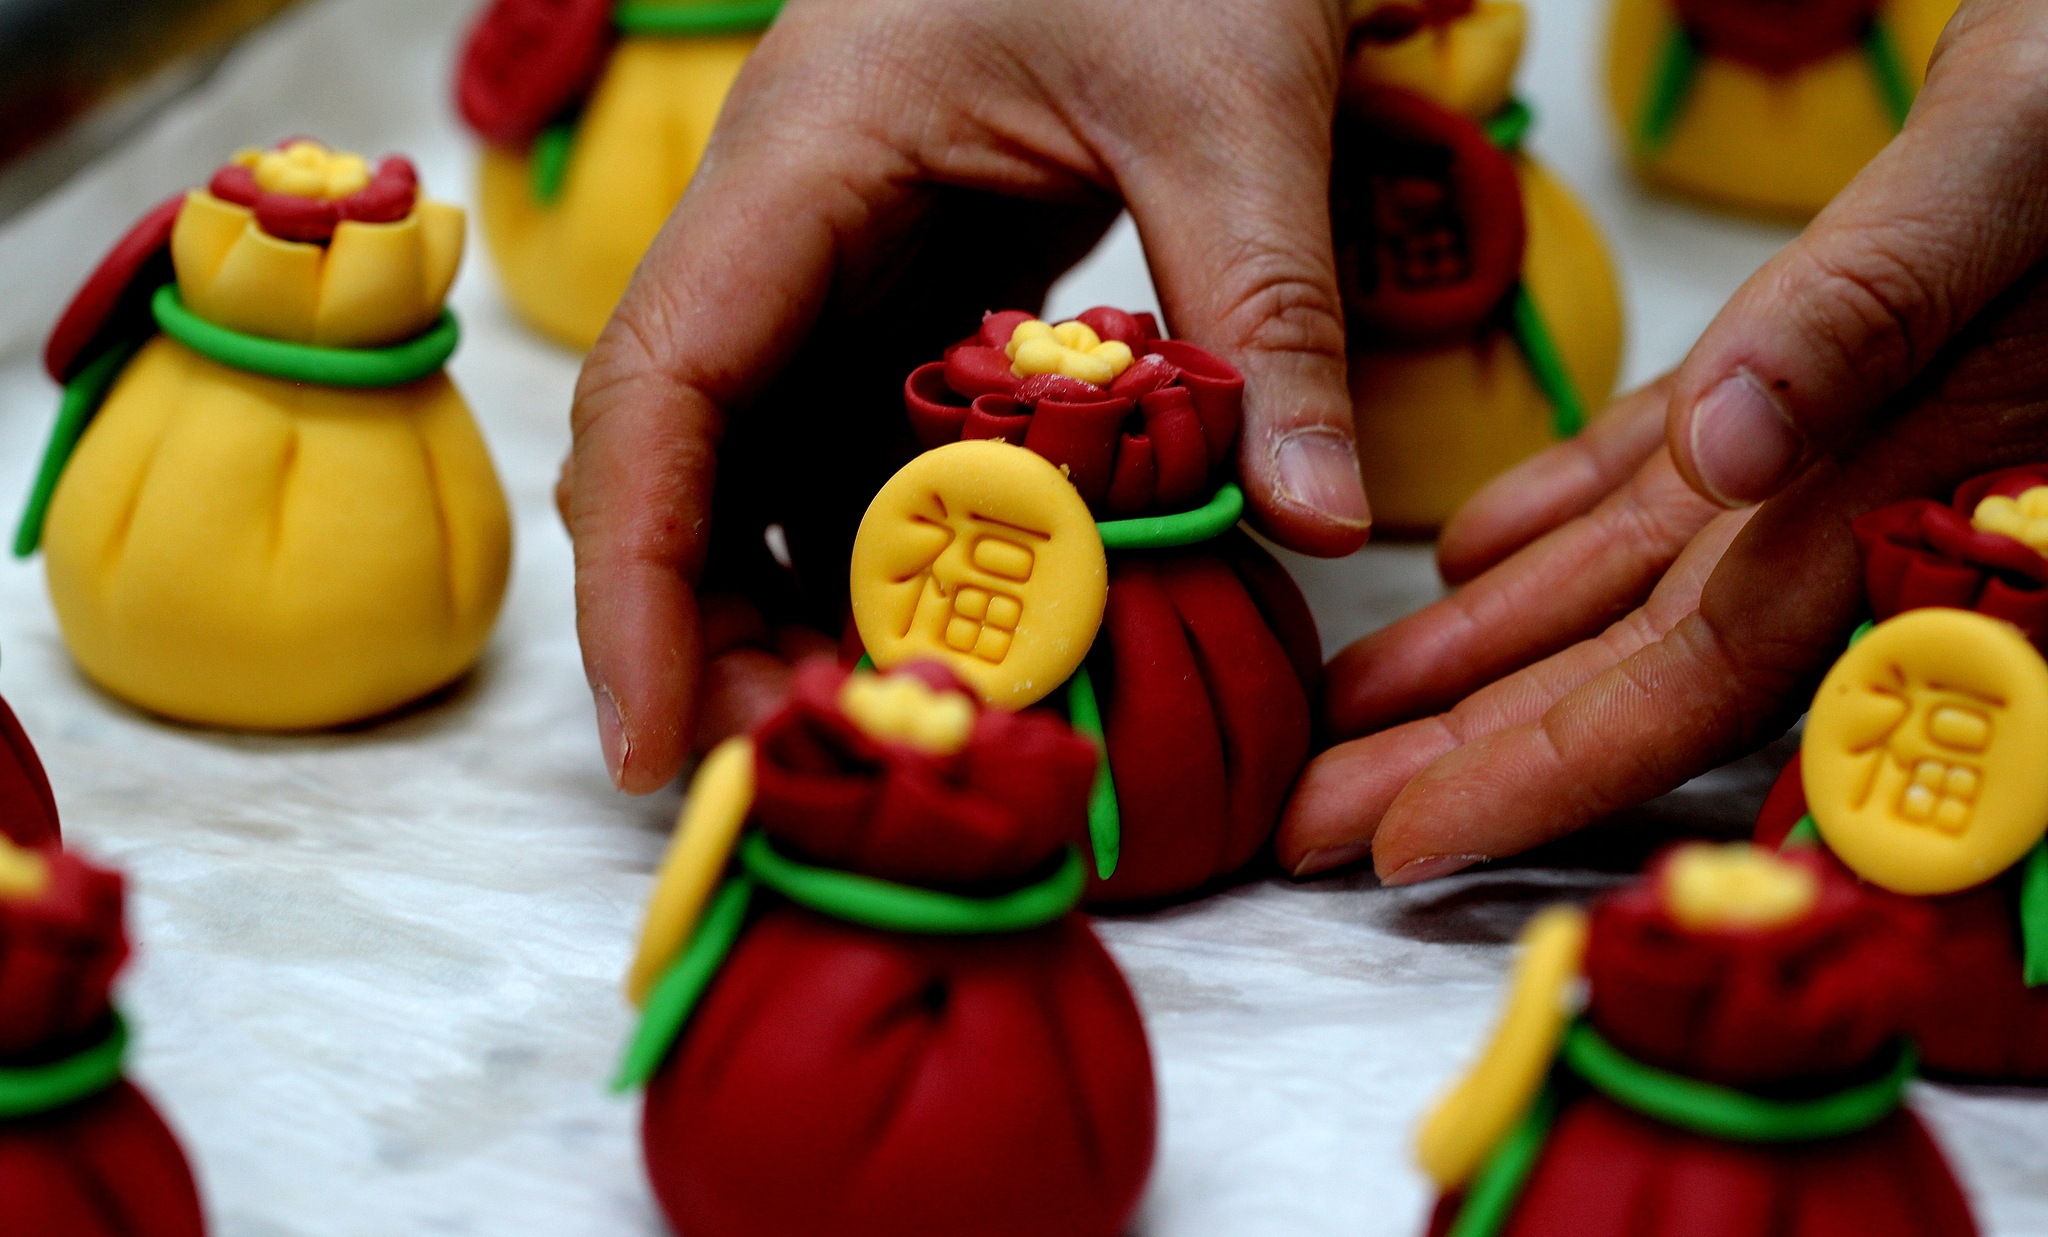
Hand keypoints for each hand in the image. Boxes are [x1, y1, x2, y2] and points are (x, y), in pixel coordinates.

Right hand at [560, 0, 1371, 792]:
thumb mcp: (1232, 103)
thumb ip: (1265, 312)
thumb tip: (1324, 525)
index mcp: (803, 160)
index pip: (657, 388)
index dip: (635, 580)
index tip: (652, 740)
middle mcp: (787, 224)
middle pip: (684, 456)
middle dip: (715, 626)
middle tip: (822, 768)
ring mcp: (839, 259)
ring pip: (763, 465)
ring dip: (807, 601)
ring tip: (897, 729)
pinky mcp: (908, 288)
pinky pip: (863, 443)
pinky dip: (900, 548)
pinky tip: (969, 633)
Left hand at [1279, 0, 2047, 882]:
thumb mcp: (2002, 167)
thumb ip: (1867, 312)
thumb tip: (1729, 450)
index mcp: (1892, 473)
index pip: (1691, 678)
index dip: (1541, 775)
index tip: (1400, 845)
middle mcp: (1846, 490)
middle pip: (1621, 667)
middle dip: (1462, 752)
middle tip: (1311, 823)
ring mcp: (1816, 441)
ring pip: (1619, 582)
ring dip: (1478, 650)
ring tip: (1349, 707)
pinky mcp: (1794, 370)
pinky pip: (1655, 476)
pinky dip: (1555, 520)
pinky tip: (1466, 564)